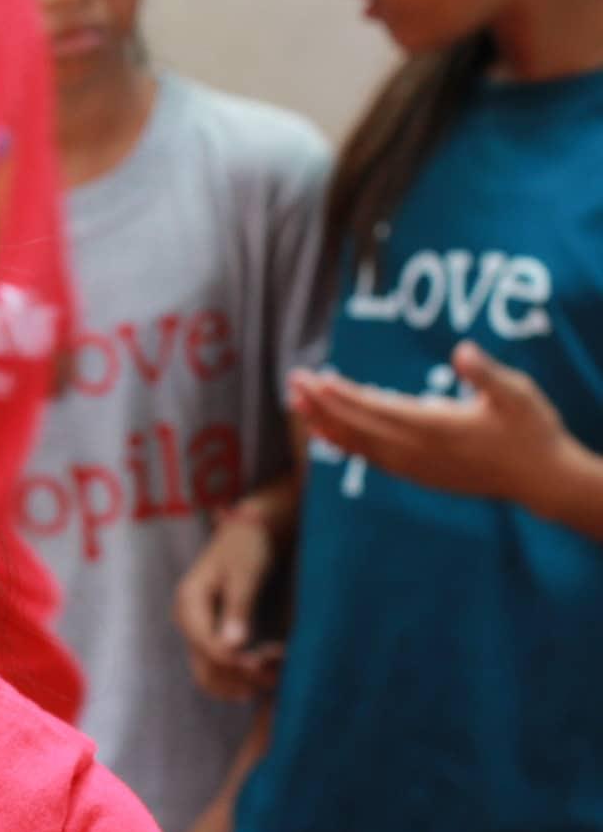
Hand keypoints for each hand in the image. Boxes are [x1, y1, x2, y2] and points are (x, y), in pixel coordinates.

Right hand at [174, 515, 283, 701]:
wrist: (248, 537)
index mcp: (189, 602)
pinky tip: (266, 676)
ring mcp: (197, 632)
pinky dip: (240, 680)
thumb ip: (239, 607)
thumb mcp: (245, 573)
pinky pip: (218, 672)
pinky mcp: (211, 638)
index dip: (233, 660)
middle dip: (240, 676)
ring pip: (210, 676)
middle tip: (276, 674)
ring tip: (276, 678)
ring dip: (241, 684)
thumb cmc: (248, 549)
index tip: (265, 664)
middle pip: (204, 667)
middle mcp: (188, 621)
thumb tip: (232, 646)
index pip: (204, 644)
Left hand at [289, 342, 570, 511]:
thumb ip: (486, 375)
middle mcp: (415, 451)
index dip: (341, 395)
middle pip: (357, 427)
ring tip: (295, 403)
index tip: (312, 379)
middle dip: (321, 405)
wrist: (540, 480)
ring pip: (357, 445)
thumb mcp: (517, 395)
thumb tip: (462, 352)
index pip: (374, 410)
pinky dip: (343, 443)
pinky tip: (325, 432)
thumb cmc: (530, 431)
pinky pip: (369, 458)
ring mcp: (413, 466)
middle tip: (291, 382)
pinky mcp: (416, 473)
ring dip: (325, 423)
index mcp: (434, 428)